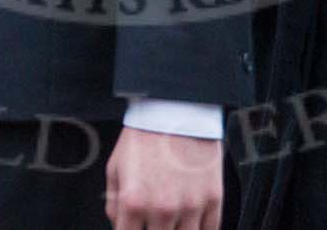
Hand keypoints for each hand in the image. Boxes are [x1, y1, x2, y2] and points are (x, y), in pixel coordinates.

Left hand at [105, 127, 221, 229]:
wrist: (175, 110)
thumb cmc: (145, 136)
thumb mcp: (115, 168)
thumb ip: (114, 204)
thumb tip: (120, 225)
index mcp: (133, 203)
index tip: (135, 227)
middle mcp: (162, 209)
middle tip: (155, 220)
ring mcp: (190, 206)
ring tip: (172, 221)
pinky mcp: (212, 198)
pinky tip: (192, 222)